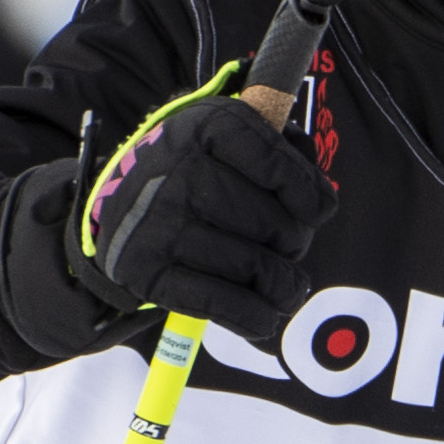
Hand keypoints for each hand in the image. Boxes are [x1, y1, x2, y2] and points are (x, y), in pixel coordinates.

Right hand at [71, 89, 328, 329]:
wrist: (120, 209)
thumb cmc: (198, 172)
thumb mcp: (232, 138)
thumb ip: (283, 150)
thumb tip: (323, 199)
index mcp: (206, 126)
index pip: (277, 164)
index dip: (308, 193)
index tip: (318, 210)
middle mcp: (178, 170)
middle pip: (272, 224)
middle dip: (294, 244)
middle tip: (287, 248)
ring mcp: (158, 223)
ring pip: (253, 268)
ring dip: (283, 287)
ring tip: (285, 287)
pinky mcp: (146, 271)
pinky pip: (221, 304)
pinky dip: (254, 317)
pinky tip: (264, 316)